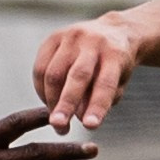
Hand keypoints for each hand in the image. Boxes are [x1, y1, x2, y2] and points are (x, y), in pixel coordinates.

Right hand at [34, 15, 144, 132]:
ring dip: (51, 100)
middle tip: (58, 126)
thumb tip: (78, 117)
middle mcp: (93, 42)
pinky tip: (48, 101)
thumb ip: (100, 100)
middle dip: (67, 103)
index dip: (97, 106)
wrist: (113, 31)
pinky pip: (41, 67)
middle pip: (77, 76)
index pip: (105, 84)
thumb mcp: (118, 84)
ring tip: (56, 120)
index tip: (90, 127)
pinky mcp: (53, 37)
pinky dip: (41, 89)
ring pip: (54, 73)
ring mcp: (72, 37)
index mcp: (115, 54)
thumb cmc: (116, 66)